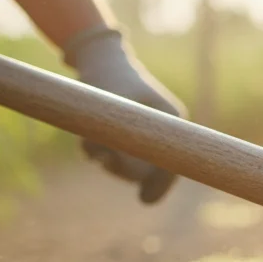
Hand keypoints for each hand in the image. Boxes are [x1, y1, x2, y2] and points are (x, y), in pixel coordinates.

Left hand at [63, 25, 184, 203]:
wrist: (98, 60)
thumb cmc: (110, 77)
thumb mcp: (113, 106)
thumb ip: (115, 137)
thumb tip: (109, 163)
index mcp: (172, 121)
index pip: (174, 163)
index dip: (160, 185)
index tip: (144, 201)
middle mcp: (164, 132)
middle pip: (150, 172)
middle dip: (122, 170)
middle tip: (104, 159)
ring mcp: (146, 136)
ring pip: (129, 169)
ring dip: (105, 161)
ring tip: (90, 142)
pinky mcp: (127, 138)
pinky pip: (113, 159)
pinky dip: (97, 153)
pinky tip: (88, 140)